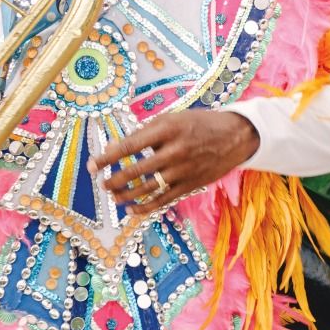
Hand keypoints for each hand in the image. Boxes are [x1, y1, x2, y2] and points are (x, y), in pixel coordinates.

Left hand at [90, 109, 260, 215]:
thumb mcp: (172, 119)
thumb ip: (146, 133)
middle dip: (114, 180)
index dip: (107, 157)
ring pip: (148, 188)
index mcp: (168, 129)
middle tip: (102, 183)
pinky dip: (146, 206)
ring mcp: (184, 170)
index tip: (92, 165)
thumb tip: (116, 148)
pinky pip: (164, 199)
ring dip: (126, 195)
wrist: (236, 136)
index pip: (129, 146)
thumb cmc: (200, 124)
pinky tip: (132, 210)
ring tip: (114, 197)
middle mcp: (175, 150)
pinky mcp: (191, 184)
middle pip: (136, 170)